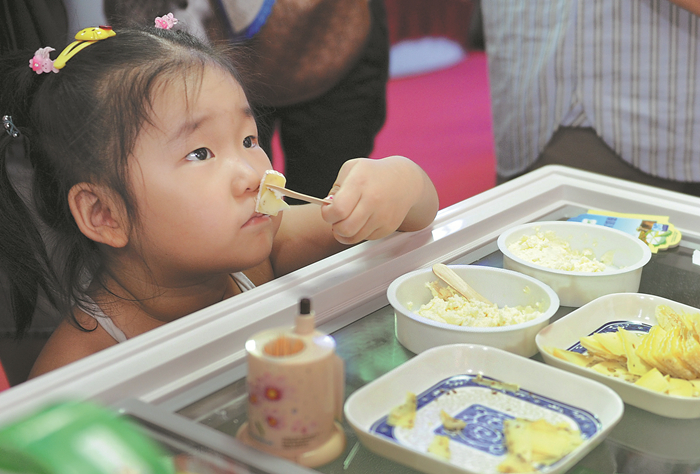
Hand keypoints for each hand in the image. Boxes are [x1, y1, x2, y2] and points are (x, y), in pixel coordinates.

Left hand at [321, 156, 438, 244]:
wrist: (404, 180)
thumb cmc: (374, 174)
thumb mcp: (351, 169)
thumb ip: (336, 188)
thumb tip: (327, 207)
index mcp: (360, 182)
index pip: (338, 209)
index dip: (327, 213)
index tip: (328, 209)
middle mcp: (373, 200)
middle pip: (344, 228)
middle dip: (335, 226)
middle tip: (337, 218)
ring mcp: (382, 216)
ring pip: (354, 237)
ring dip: (345, 232)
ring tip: (347, 219)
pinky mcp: (388, 227)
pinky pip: (366, 238)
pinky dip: (359, 232)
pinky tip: (362, 220)